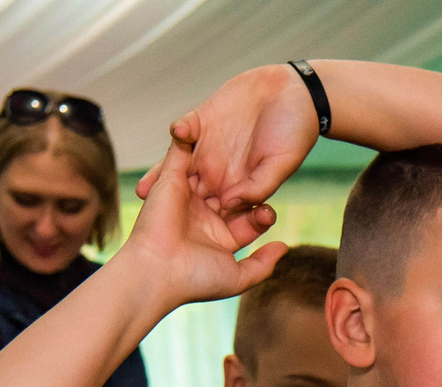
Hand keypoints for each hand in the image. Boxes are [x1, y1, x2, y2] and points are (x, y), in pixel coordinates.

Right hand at [115, 143, 287, 309]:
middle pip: (230, 191)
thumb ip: (263, 263)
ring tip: (242, 132)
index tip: (269, 210)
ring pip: (208, 170)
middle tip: (266, 164)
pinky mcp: (170, 179)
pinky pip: (181, 151)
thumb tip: (283, 247)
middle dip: (244, 180)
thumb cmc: (196, 279)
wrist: (157, 273)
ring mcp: (186, 195)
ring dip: (221, 153)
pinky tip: (207, 120)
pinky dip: (190, 135)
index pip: (246, 218)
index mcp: (219, 236)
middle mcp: (203, 214)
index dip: (260, 212)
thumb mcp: (240, 277)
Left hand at [147, 63, 320, 213]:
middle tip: (154, 223)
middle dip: (172, 209)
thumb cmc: (296, 132)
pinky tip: (177, 133)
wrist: (295, 94)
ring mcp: (209, 147)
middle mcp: (220, 171)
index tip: (180, 239)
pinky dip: (180, 132)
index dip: (199, 224)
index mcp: (239, 188)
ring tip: (145, 189)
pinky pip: (185, 130)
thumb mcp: (282, 163)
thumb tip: (233, 203)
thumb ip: (260, 185)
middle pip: (190, 193)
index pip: (216, 211)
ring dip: (163, 176)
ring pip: (180, 166)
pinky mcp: (204, 119)